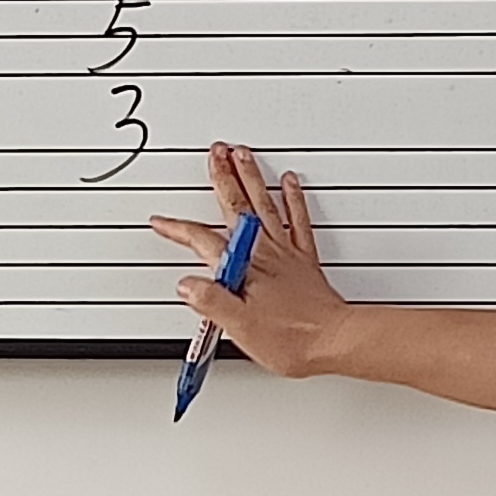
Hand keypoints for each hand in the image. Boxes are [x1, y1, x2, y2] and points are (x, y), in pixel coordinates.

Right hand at [149, 144, 348, 380]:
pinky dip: (292, 197)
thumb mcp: (240, 327)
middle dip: (222, 177)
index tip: (162, 222)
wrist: (333, 340)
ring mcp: (285, 252)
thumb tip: (187, 284)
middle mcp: (264, 252)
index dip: (179, 229)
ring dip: (250, 177)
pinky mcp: (304, 259)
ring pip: (264, 203)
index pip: (203, 240)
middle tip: (215, 154)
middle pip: (237, 206)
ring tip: (241, 154)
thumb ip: (210, 302)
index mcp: (244, 267)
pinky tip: (288, 182)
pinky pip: (297, 219)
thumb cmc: (291, 338)